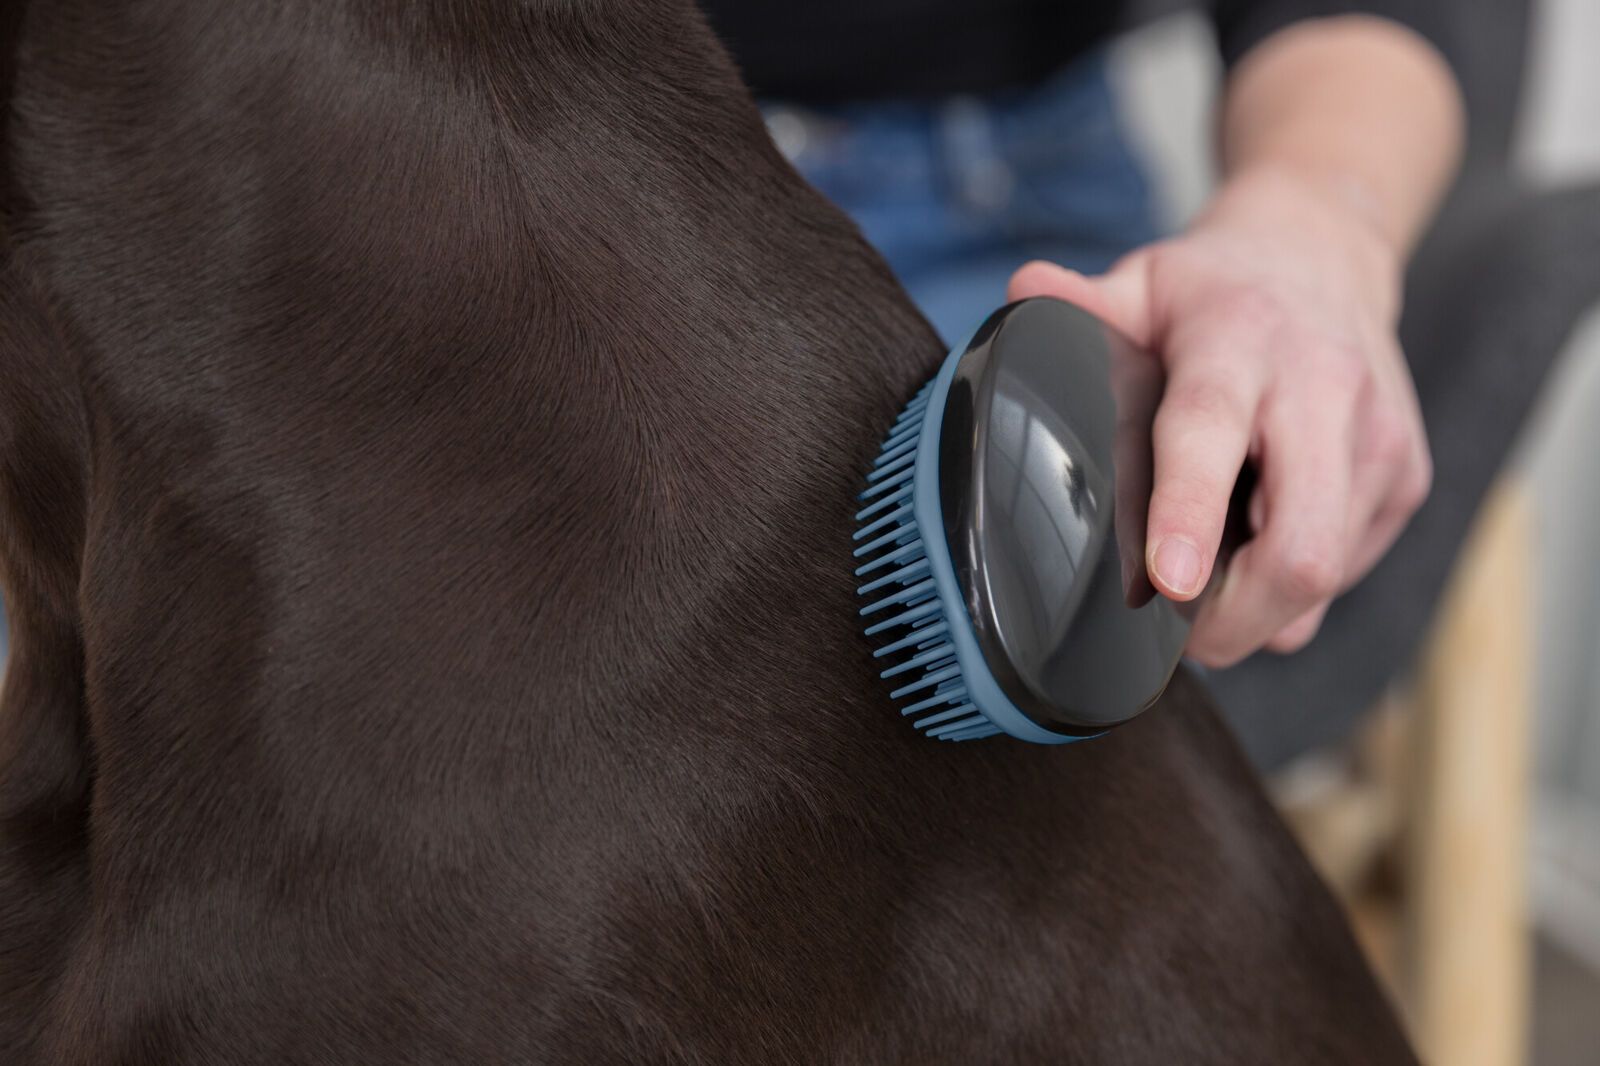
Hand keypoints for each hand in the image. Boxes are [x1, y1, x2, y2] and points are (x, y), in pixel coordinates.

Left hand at [1008, 166, 1430, 666]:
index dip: (1189, 514)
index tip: (1167, 581)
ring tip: (1208, 575)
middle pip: (1299, 547)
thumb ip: (1081, 304)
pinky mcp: (1406, 479)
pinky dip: (1292, 586)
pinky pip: (1343, 572)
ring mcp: (1380, 442)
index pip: (1213, 433)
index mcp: (1241, 342)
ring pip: (1323, 579)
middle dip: (1233, 617)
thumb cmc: (1215, 289)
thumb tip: (1023, 293)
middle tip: (1172, 633)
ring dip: (1257, 609)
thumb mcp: (1142, 282)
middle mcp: (1326, 391)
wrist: (1326, 255)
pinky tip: (1257, 537)